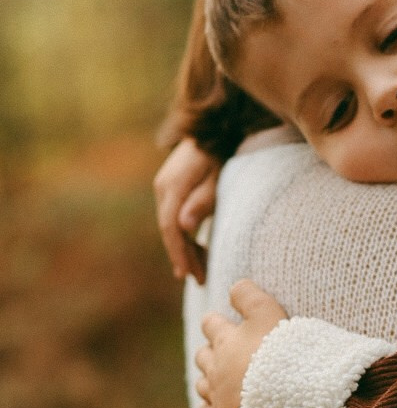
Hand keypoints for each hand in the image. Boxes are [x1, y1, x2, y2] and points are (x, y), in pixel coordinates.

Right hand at [153, 138, 220, 282]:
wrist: (216, 128)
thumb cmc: (222, 153)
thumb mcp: (219, 176)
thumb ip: (203, 200)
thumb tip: (183, 227)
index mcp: (173, 186)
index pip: (171, 227)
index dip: (179, 252)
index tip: (188, 274)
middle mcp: (163, 187)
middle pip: (169, 229)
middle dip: (183, 256)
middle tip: (198, 279)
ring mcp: (165, 187)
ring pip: (171, 225)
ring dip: (184, 247)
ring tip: (198, 270)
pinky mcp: (171, 188)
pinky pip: (174, 217)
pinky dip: (184, 235)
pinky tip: (193, 249)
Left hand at [195, 280, 287, 407]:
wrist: (286, 393)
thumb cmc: (280, 350)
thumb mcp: (269, 312)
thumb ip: (250, 296)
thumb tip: (235, 285)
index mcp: (225, 339)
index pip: (211, 324)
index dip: (215, 322)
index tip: (220, 321)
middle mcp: (215, 366)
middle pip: (202, 355)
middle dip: (210, 351)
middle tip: (221, 351)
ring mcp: (217, 394)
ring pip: (202, 384)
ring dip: (208, 379)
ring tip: (219, 378)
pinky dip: (209, 407)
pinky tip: (212, 406)